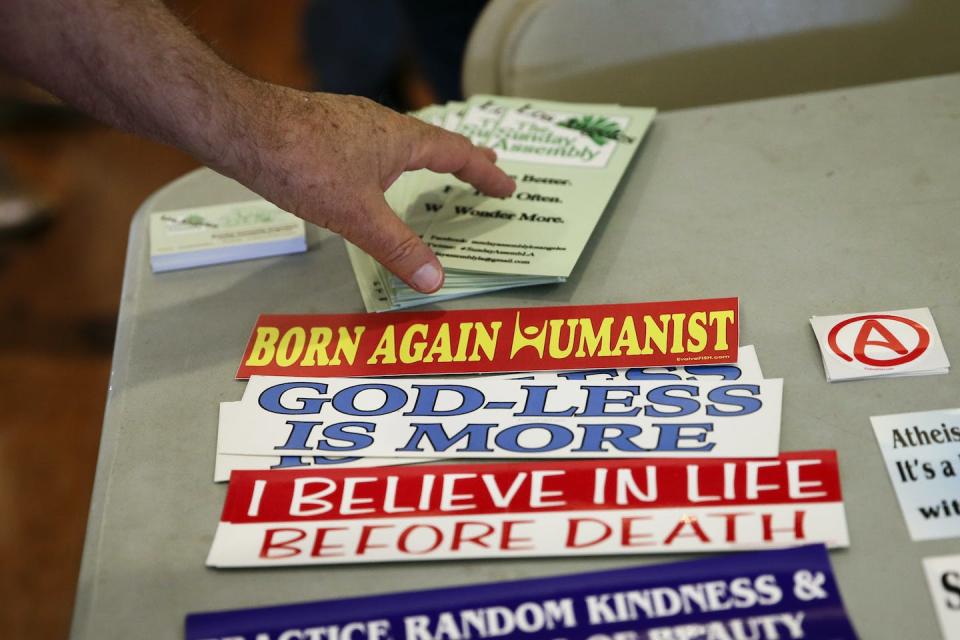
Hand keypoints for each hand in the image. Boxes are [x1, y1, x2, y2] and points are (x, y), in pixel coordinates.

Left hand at [221, 83, 515, 292]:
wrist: (243, 129)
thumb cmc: (304, 164)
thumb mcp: (358, 216)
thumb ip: (398, 247)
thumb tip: (436, 279)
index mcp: (401, 139)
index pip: (457, 153)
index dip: (484, 172)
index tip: (507, 184)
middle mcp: (380, 124)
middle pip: (433, 140)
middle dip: (461, 158)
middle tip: (485, 166)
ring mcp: (350, 123)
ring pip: (400, 140)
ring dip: (424, 156)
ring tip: (432, 170)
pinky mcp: (324, 129)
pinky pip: (372, 143)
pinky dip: (389, 158)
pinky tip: (370, 172)